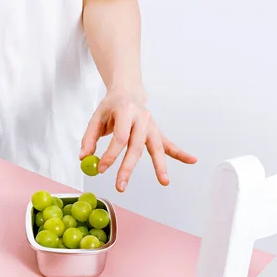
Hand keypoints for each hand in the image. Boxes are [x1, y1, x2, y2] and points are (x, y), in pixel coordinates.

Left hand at [80, 88, 196, 191]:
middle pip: (136, 146)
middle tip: (120, 186)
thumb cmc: (111, 106)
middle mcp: (141, 118)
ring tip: (164, 181)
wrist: (128, 90)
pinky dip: (180, 153)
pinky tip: (192, 160)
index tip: (101, 169)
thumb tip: (84, 158)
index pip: (120, 137)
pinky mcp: (157, 131)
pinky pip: (169, 144)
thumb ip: (89, 137)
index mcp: (125, 111)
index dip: (110, 155)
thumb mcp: (96, 117)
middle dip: (128, 168)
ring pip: (156, 147)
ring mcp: (151, 125)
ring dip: (160, 165)